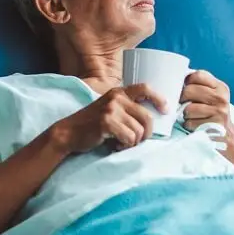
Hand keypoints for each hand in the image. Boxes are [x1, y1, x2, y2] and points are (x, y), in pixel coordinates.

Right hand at [50, 84, 167, 153]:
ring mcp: (111, 109)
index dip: (158, 98)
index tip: (165, 110)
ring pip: (139, 131)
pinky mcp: (107, 122)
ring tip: (121, 143)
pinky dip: (124, 146)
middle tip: (135, 141)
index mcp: (119, 92)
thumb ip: (126, 108)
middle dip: (145, 134)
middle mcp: (116, 98)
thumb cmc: (91, 125)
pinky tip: (115, 145)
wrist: (68, 133)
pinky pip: (129, 138)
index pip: (145, 88)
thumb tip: (152, 118)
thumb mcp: (109, 109)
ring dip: (132, 142)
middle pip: (147, 117)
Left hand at [179, 70, 230, 132]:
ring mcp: (219, 112)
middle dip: (183, 99)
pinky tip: (195, 124)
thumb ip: (201, 85)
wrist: (228, 135)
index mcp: (221, 87)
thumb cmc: (214, 113)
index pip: (198, 75)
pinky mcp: (213, 126)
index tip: (187, 88)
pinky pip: (189, 122)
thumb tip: (180, 78)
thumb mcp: (214, 95)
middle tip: (186, 104)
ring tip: (193, 116)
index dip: (188, 81)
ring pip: (188, 108)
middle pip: (189, 91)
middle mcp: (221, 98)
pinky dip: (188, 125)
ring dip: (186, 114)